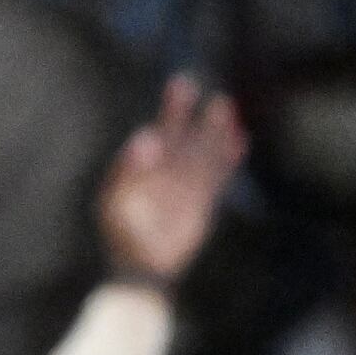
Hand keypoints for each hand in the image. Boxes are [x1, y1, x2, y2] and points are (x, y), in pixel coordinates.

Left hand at [97, 77, 247, 286]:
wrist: (142, 267)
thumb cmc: (122, 234)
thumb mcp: (115, 200)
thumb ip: (128, 169)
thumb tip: (144, 135)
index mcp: (143, 167)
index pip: (160, 131)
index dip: (171, 110)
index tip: (181, 87)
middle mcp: (165, 172)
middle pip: (182, 135)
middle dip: (190, 113)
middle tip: (199, 88)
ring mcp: (185, 185)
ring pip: (204, 151)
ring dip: (214, 131)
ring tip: (224, 107)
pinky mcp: (203, 201)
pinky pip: (218, 174)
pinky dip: (228, 158)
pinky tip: (240, 139)